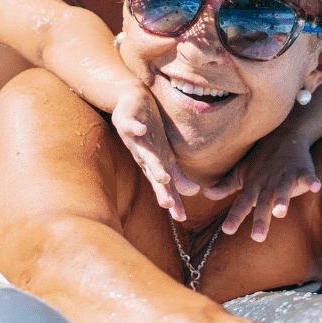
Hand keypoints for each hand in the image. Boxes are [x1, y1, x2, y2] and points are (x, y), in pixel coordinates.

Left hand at [112, 84, 198, 220]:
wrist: (132, 103)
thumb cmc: (150, 133)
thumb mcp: (165, 156)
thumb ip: (176, 175)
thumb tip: (194, 192)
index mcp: (154, 164)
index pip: (165, 185)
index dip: (172, 200)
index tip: (182, 218)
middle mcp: (144, 155)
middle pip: (154, 174)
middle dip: (161, 189)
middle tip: (167, 204)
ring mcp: (135, 139)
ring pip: (145, 154)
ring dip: (153, 165)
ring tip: (162, 177)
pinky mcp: (127, 122)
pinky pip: (132, 125)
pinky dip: (136, 128)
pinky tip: (142, 130)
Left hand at [203, 136, 321, 239]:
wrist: (283, 135)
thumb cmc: (259, 160)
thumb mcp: (240, 172)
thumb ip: (225, 186)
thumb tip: (205, 193)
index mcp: (253, 185)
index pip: (242, 203)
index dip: (235, 216)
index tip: (227, 230)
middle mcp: (267, 183)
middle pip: (263, 202)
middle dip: (260, 218)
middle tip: (257, 237)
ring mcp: (284, 176)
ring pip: (283, 190)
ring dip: (282, 200)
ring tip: (281, 213)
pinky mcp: (301, 170)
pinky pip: (307, 176)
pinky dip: (311, 181)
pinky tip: (315, 187)